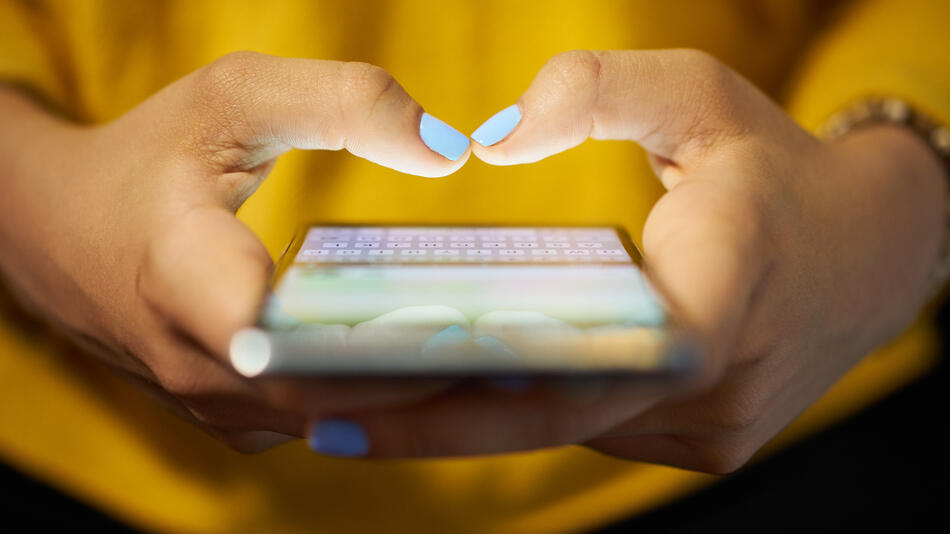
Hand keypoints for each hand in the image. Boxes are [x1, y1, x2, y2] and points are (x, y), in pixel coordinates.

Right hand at [0, 52, 470, 451]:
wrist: (60, 230)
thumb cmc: (150, 156)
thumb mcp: (235, 97)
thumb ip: (343, 103)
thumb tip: (450, 149)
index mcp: (185, 279)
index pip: (293, 345)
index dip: (386, 347)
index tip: (474, 330)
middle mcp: (196, 365)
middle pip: (332, 396)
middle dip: (428, 379)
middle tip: (530, 351)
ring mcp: (212, 403)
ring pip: (331, 421)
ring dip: (411, 397)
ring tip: (503, 362)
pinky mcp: (230, 414)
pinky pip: (317, 421)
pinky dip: (376, 401)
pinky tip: (437, 366)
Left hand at [316, 50, 946, 471]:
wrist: (871, 252)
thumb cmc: (774, 168)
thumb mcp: (699, 95)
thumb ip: (597, 92)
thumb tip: (491, 137)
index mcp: (720, 292)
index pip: (584, 366)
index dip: (466, 395)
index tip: (356, 403)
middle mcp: (716, 387)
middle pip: (551, 418)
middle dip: (431, 421)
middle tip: (315, 414)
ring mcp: (712, 429)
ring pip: (567, 431)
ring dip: (470, 420)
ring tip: (360, 402)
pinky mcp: (704, 440)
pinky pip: (594, 427)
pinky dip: (525, 411)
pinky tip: (454, 389)